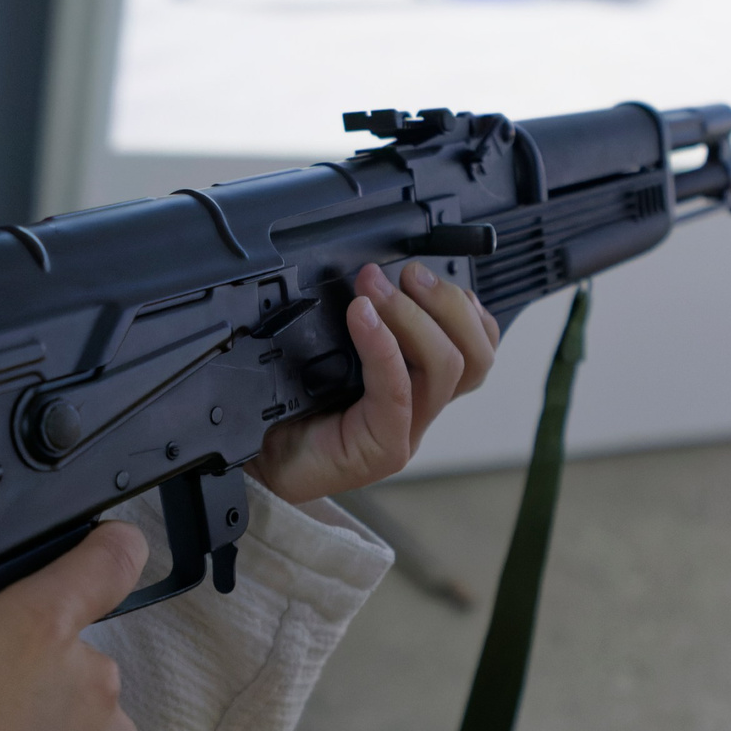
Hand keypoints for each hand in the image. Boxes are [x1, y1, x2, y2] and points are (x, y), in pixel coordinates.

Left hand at [250, 263, 500, 503]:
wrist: (254, 461)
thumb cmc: (288, 408)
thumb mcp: (331, 350)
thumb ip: (363, 319)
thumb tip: (373, 269)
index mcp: (418, 385)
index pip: (476, 347)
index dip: (466, 306)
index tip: (425, 271)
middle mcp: (419, 410)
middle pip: (475, 357)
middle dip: (448, 303)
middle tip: (408, 273)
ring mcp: (405, 433)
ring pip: (445, 369)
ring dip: (412, 315)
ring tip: (374, 289)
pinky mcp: (381, 449)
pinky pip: (396, 391)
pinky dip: (383, 345)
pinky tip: (361, 316)